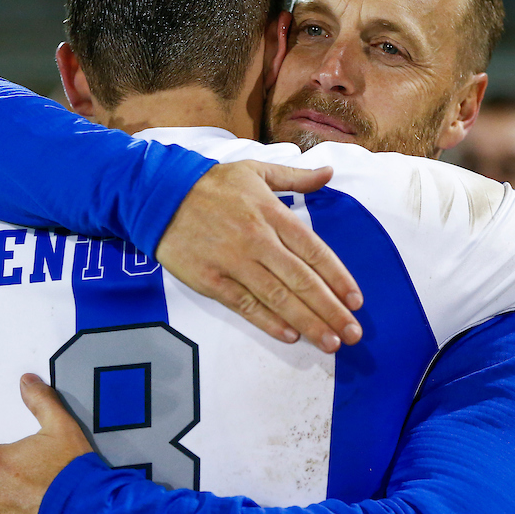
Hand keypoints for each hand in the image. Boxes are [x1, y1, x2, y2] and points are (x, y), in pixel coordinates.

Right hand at [155, 160, 362, 352]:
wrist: (158, 195)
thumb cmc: (212, 183)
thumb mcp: (255, 170)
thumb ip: (295, 178)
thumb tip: (329, 172)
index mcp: (272, 213)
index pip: (314, 251)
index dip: (338, 277)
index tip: (356, 300)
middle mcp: (257, 239)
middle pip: (302, 279)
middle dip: (331, 309)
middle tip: (353, 333)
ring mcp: (233, 262)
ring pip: (277, 296)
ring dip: (307, 322)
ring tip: (330, 342)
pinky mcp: (210, 280)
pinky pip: (245, 304)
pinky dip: (268, 321)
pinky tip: (290, 335)